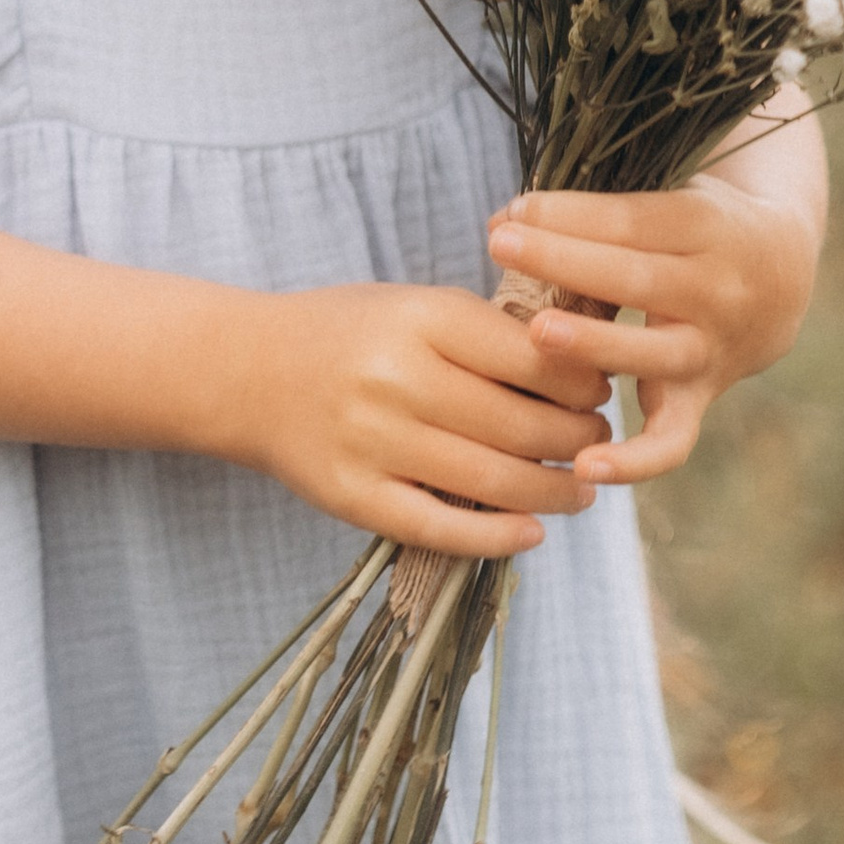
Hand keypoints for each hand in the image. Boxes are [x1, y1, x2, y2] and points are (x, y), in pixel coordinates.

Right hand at [225, 280, 614, 559]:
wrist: (244, 372)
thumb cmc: (347, 334)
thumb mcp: (413, 306)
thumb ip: (485, 335)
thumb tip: (580, 375)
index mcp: (419, 318)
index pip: (531, 358)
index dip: (580, 382)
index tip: (599, 390)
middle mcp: (398, 379)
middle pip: (522, 424)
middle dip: (578, 439)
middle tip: (597, 441)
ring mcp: (374, 443)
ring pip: (495, 481)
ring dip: (555, 491)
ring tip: (580, 488)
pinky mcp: (355, 497)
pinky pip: (443, 528)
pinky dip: (499, 538)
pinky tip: (532, 531)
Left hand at [486, 158, 821, 488]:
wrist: (782, 279)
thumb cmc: (697, 228)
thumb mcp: (669, 201)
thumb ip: (597, 214)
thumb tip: (502, 221)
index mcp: (708, 226)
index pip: (632, 220)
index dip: (570, 215)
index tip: (511, 210)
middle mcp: (718, 290)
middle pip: (638, 278)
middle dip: (564, 260)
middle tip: (501, 246)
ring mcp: (712, 351)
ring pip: (653, 354)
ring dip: (593, 345)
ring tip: (537, 333)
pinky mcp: (701, 400)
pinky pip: (672, 441)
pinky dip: (633, 462)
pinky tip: (583, 467)